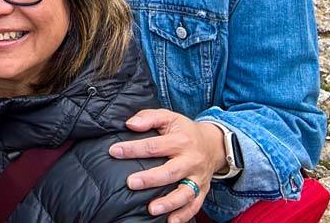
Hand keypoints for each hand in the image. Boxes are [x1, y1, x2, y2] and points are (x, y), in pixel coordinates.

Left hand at [109, 109, 224, 222]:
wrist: (214, 144)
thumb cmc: (184, 130)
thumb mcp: (168, 117)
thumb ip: (148, 117)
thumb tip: (130, 124)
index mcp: (181, 140)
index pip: (154, 146)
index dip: (133, 149)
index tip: (114, 152)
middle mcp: (191, 160)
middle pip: (170, 172)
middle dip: (150, 179)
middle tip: (131, 183)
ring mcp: (197, 177)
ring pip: (185, 193)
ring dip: (169, 203)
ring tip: (151, 209)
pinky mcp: (202, 190)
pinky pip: (195, 205)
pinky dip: (184, 216)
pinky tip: (171, 221)